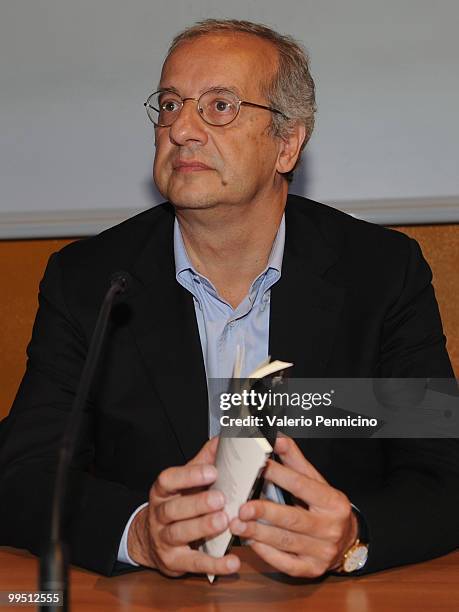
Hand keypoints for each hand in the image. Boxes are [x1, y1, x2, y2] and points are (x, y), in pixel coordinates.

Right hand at [127, 436, 239, 576]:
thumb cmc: (176, 504)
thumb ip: (203, 462)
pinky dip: (215, 564)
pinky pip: (194, 563)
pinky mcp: (174, 562)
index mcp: (162, 491)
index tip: (212, 471)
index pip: (169, 480)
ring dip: (203, 528)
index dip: (189, 475)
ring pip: (180, 533)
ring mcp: (164, 540)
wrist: (150, 539)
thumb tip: (222, 440)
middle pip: (174, 509)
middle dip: (197, 503)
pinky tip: (233, 561)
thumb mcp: (185, 483)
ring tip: (224, 521)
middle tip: (220, 499)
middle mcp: (159, 514)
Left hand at [229, 435, 357, 577]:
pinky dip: (265, 553)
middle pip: (293, 518)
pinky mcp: (311, 570)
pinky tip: (250, 542)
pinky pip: (285, 563)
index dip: (279, 475)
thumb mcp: (316, 481)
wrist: (348, 541)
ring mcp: (321, 551)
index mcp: (333, 501)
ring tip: (236, 524)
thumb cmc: (325, 506)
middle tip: (242, 507)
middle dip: (265, 512)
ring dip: (258, 533)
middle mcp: (330, 528)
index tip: (257, 468)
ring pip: (285, 542)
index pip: (301, 485)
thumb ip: (295, 460)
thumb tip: (276, 438)